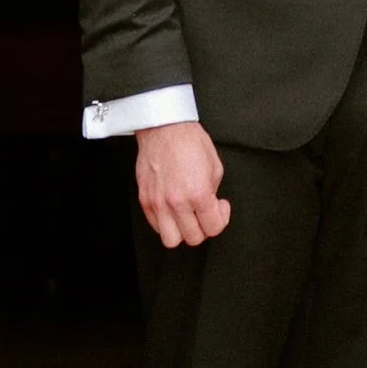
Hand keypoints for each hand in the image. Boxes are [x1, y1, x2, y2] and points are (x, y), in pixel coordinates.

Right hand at [135, 121, 229, 248]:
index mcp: (198, 193)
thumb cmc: (189, 141)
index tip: (219, 207)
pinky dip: (166, 224)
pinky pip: (156, 226)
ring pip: (171, 240)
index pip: (213, 227)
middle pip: (193, 238)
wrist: (164, 128)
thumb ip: (213, 192)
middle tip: (204, 213)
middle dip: (203, 228)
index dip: (221, 219)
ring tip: (187, 217)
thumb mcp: (215, 166)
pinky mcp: (145, 200)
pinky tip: (173, 210)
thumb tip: (210, 206)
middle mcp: (176, 202)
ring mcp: (158, 203)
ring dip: (182, 232)